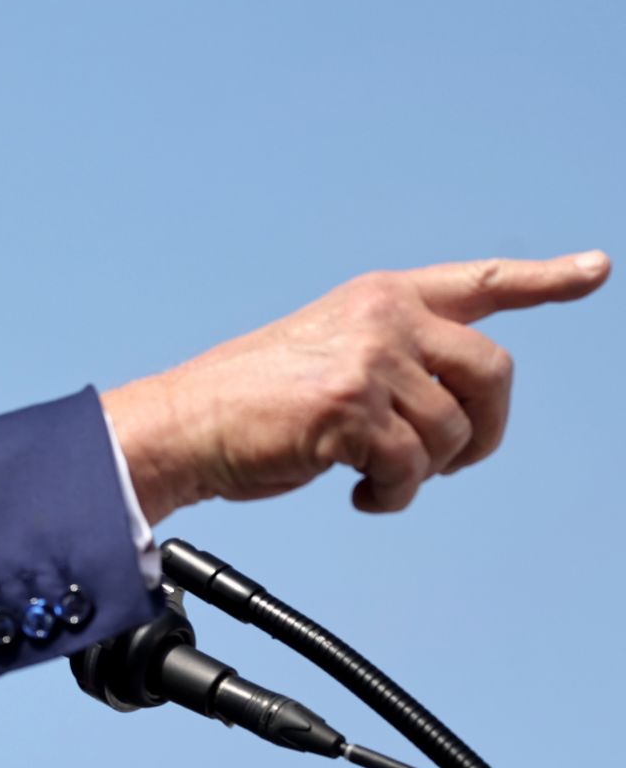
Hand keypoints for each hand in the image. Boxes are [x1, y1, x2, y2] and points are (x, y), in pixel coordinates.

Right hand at [103, 251, 610, 524]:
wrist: (183, 423)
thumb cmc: (248, 400)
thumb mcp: (327, 351)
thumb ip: (395, 357)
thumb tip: (458, 408)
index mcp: (378, 298)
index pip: (479, 283)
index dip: (544, 278)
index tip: (594, 270)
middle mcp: (381, 317)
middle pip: (493, 373)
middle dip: (485, 430)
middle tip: (447, 462)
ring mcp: (367, 360)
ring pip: (454, 433)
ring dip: (423, 473)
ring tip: (377, 477)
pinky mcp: (349, 410)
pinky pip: (410, 470)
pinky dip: (392, 497)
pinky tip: (360, 493)